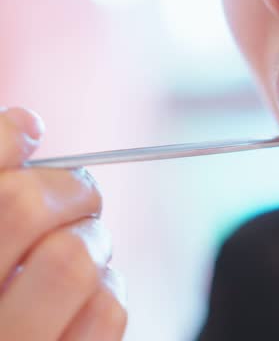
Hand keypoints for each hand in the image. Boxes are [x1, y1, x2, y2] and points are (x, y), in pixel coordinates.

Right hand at [0, 107, 125, 339]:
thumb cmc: (7, 298)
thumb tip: (27, 123)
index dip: (8, 143)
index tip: (30, 134)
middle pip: (21, 206)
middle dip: (66, 184)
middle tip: (77, 191)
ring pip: (72, 259)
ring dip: (92, 239)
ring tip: (81, 247)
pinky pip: (107, 310)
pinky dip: (111, 285)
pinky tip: (93, 290)